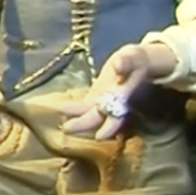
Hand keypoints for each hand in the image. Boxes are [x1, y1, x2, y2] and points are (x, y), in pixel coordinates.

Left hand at [59, 44, 174, 138]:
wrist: (136, 61)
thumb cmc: (136, 59)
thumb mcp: (133, 57)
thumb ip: (126, 62)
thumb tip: (118, 65)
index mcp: (122, 96)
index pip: (117, 115)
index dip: (109, 127)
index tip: (100, 137)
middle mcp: (112, 102)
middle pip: (98, 118)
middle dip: (83, 124)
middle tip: (66, 129)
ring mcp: (103, 100)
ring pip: (88, 114)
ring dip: (75, 119)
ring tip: (61, 122)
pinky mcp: (96, 96)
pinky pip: (83, 105)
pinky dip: (72, 108)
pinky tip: (59, 108)